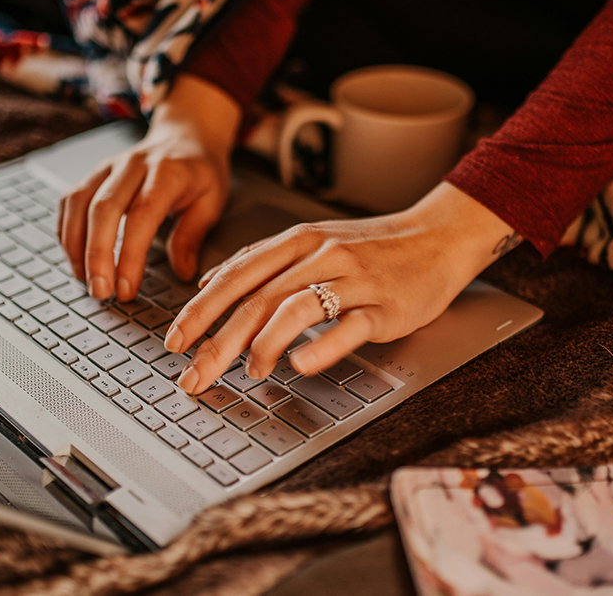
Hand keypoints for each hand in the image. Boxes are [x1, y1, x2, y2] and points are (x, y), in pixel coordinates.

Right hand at [57, 74, 240, 301]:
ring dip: (76, 246)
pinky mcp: (94, 173)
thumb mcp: (212, 201)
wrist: (186, 134)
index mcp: (167, 172)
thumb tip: (182, 272)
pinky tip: (76, 257)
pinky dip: (67, 231)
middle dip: (96, 256)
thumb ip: (193, 235)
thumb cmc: (201, 172)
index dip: (130, 255)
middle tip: (100, 292)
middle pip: (103, 209)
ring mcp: (109, 166)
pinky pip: (70, 200)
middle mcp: (133, 165)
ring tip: (85, 280)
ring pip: (79, 203)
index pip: (141, 216)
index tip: (127, 289)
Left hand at [164, 183, 521, 394]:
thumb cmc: (374, 247)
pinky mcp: (384, 306)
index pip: (236, 275)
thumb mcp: (314, 242)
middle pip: (257, 298)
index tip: (174, 341)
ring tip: (249, 372)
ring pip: (295, 308)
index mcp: (298, 240)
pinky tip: (300, 364)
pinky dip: (321, 347)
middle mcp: (321, 256)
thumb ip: (264, 262)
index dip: (201, 310)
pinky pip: (349, 326)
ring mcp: (353, 280)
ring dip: (264, 344)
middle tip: (194, 375)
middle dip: (218, 340)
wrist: (438, 237)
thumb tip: (210, 284)